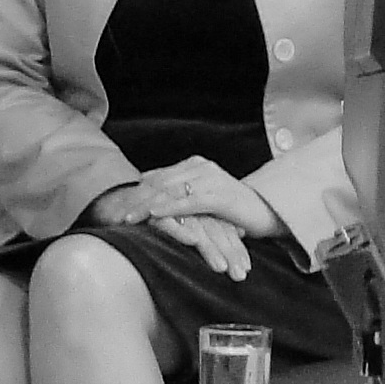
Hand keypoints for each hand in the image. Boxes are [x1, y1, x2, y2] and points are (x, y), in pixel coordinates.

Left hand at [97, 156, 282, 241]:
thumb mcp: (203, 199)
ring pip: (170, 191)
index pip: (160, 177)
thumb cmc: (234, 210)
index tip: (119, 205)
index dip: (138, 192)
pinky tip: (154, 216)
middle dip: (137, 199)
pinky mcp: (218, 195)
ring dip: (147, 206)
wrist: (267, 213)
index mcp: (196, 165)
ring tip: (129, 218)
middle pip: (161, 182)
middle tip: (117, 214)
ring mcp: (211, 179)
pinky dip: (169, 208)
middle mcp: (202, 167)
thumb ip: (180, 192)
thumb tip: (149, 185)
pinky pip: (188, 202)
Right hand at [160, 213, 251, 279]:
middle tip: (240, 274)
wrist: (118, 190)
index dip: (235, 249)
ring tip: (221, 267)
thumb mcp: (185, 220)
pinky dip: (180, 230)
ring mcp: (171, 208)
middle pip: (213, 230)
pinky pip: (167, 221)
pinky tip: (193, 240)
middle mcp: (187, 207)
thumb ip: (212, 226)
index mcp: (198, 208)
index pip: (222, 229)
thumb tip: (241, 232)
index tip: (246, 268)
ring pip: (196, 228)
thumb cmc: (157, 213)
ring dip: (209, 248)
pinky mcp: (152, 211)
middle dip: (229, 252)